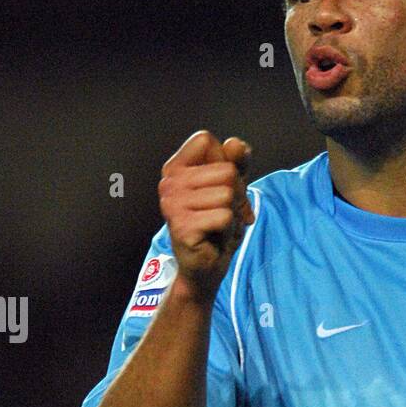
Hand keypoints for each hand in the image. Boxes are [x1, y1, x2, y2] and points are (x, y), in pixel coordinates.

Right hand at [158, 130, 254, 297]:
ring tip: (218, 225)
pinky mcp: (182, 226)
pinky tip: (215, 237)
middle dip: (236, 195)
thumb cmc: (216, 226)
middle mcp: (169, 183)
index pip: (206, 140)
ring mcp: (173, 204)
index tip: (221, 187)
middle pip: (226, 170)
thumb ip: (236, 164)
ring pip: (228, 194)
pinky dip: (229, 228)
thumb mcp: (232, 189)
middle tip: (223, 214)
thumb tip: (236, 143)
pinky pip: (225, 216)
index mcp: (175, 169)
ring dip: (233, 213)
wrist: (206, 266)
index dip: (225, 162)